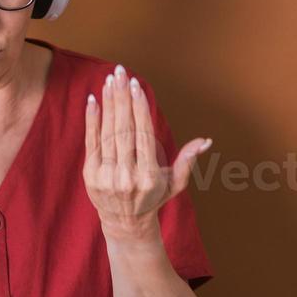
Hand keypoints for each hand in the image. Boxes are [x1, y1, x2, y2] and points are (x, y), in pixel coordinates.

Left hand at [83, 64, 210, 240]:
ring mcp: (107, 176)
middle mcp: (127, 176)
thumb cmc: (153, 197)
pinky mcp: (90, 175)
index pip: (143, 135)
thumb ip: (187, 161)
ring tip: (110, 80)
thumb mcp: (175, 183)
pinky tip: (93, 100)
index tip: (138, 85)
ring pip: (107, 133)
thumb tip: (205, 141)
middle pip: (124, 129)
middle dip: (123, 98)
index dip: (140, 109)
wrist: (125, 223)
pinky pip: (91, 142)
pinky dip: (91, 120)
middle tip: (121, 72)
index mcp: (149, 176)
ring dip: (108, 103)